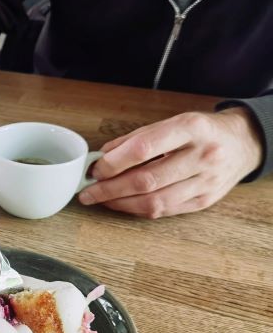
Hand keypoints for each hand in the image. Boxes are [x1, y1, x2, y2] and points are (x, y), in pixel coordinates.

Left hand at [78, 108, 262, 217]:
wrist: (243, 143)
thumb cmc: (201, 131)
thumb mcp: (172, 122)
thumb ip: (137, 138)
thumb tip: (103, 156)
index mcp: (191, 128)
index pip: (144, 148)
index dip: (114, 162)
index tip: (95, 169)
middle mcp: (202, 156)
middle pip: (147, 180)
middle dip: (110, 189)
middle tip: (88, 192)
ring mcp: (206, 182)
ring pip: (155, 201)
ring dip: (120, 203)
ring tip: (100, 200)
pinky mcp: (205, 201)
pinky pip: (165, 211)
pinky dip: (138, 209)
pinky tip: (122, 204)